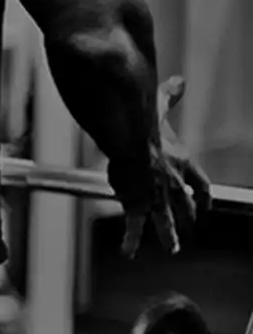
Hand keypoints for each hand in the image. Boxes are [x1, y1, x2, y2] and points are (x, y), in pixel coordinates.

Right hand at [116, 77, 211, 257]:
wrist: (129, 135)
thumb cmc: (144, 121)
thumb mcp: (160, 107)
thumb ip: (171, 96)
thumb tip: (179, 81)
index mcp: (182, 162)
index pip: (200, 185)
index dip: (203, 197)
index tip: (205, 206)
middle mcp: (173, 182)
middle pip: (186, 205)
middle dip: (187, 218)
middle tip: (188, 230)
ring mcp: (157, 195)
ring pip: (167, 220)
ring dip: (169, 235)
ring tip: (172, 248)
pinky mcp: (137, 202)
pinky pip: (134, 225)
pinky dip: (131, 240)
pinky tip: (128, 252)